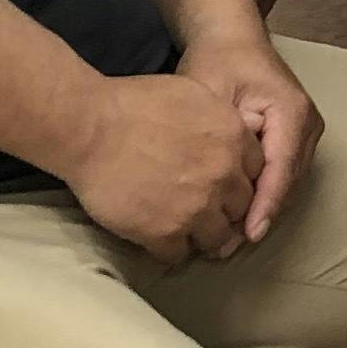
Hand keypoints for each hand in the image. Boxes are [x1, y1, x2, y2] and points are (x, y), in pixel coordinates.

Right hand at [65, 71, 260, 262]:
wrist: (88, 127)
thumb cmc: (132, 103)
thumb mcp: (191, 93)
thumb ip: (219, 118)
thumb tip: (227, 134)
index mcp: (233, 138)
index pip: (257, 172)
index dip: (238, 180)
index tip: (223, 185)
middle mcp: (223, 175)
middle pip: (242, 209)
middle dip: (225, 211)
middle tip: (205, 211)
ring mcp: (197, 208)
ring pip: (218, 240)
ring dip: (203, 237)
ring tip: (185, 231)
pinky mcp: (166, 233)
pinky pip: (179, 254)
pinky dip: (168, 249)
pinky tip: (155, 238)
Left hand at [177, 33, 321, 244]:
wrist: (232, 40)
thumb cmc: (218, 62)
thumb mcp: (210, 94)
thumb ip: (218, 135)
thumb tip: (219, 183)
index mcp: (291, 111)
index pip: (280, 168)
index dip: (264, 204)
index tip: (248, 234)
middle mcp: (308, 125)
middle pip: (288, 182)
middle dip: (261, 214)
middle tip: (228, 246)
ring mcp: (307, 134)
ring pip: (288, 183)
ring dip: (263, 209)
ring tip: (231, 239)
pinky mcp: (297, 140)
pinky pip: (283, 176)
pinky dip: (264, 196)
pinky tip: (238, 216)